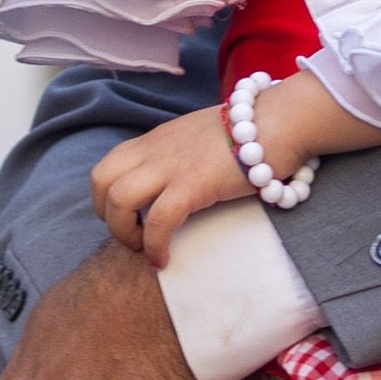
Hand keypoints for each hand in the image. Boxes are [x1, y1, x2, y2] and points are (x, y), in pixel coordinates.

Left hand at [97, 75, 380, 263]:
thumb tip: (185, 178)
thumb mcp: (203, 137)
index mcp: (157, 139)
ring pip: (118, 200)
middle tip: (130, 236)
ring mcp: (171, 165)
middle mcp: (156, 149)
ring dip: (124, 233)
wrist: (279, 120)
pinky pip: (156, 221)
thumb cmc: (252, 130)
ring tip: (145, 250)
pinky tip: (164, 260)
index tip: (128, 219)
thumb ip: (184, 154)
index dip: (108, 197)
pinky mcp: (192, 184)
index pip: (109, 165)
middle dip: (106, 215)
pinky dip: (153, 246)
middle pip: (101, 180)